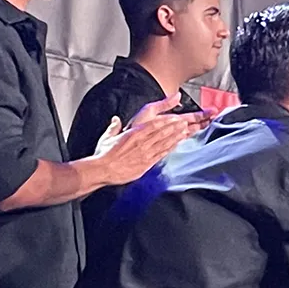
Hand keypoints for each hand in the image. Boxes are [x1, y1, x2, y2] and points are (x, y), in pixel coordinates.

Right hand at [92, 93, 208, 183]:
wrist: (103, 170)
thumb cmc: (104, 155)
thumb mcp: (107, 137)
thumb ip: (114, 127)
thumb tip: (116, 120)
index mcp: (133, 134)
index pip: (153, 125)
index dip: (166, 121)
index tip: (175, 117)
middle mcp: (141, 143)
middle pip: (162, 133)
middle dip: (175, 127)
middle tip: (186, 122)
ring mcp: (145, 153)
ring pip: (164, 143)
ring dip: (176, 136)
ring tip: (185, 131)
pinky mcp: (147, 164)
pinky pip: (161, 154)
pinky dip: (170, 148)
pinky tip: (177, 144)